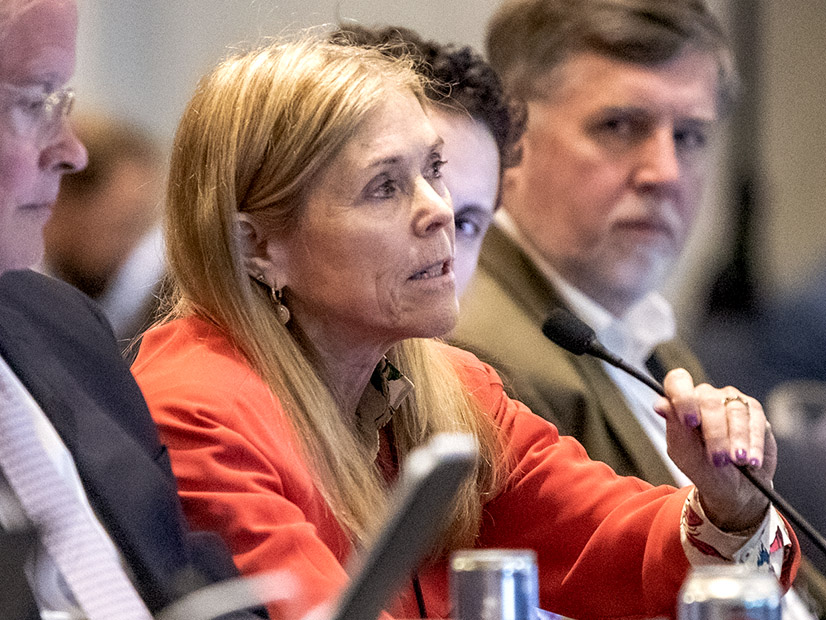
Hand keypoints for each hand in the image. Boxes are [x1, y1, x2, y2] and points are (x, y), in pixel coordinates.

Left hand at [654, 369, 774, 532]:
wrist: (732, 488)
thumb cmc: (704, 468)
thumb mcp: (685, 453)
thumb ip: (675, 428)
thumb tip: (661, 405)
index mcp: (681, 403)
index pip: (678, 382)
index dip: (683, 397)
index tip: (690, 422)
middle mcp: (705, 397)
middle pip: (709, 401)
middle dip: (715, 434)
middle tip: (718, 460)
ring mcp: (730, 400)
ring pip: (735, 410)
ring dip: (737, 439)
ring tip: (738, 461)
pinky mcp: (753, 411)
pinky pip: (755, 419)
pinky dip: (754, 442)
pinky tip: (751, 460)